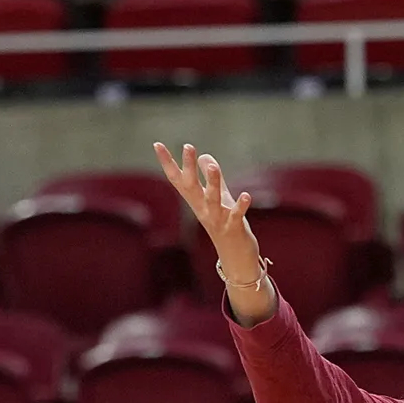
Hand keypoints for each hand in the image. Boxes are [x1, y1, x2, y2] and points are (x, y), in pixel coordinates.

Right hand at [155, 144, 274, 326]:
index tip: (157, 144)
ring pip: (213, 200)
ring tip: (214, 166)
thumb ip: (212, 178)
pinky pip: (236, 216)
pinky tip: (246, 195)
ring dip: (214, 183)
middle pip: (192, 187)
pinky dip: (240, 206)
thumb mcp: (219, 199)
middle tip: (188, 146)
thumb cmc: (226, 226)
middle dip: (189, 167)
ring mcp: (217, 220)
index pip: (179, 179)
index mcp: (197, 201)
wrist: (235, 259)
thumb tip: (204, 156)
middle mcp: (203, 210)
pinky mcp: (233, 229)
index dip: (168, 162)